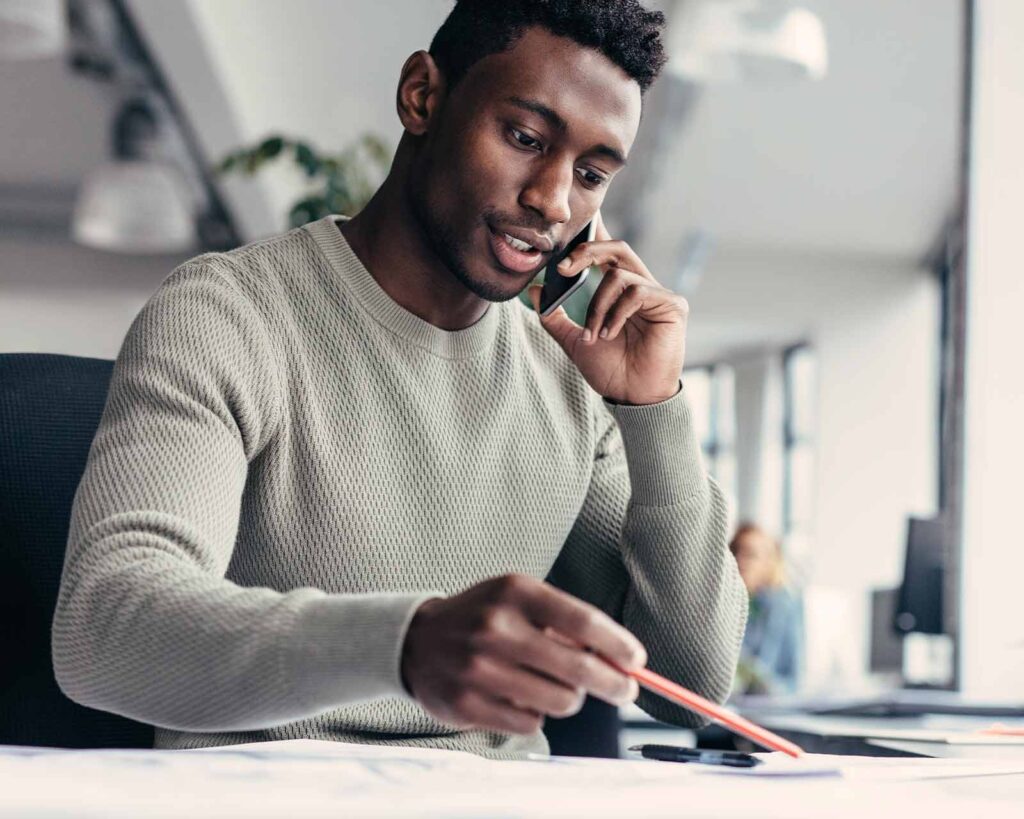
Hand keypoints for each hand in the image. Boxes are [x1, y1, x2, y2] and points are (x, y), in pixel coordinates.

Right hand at [400, 574, 646, 735]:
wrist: (418, 641)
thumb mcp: (519, 599)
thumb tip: (620, 658)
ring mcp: (479, 668)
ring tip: (554, 685)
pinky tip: (521, 697)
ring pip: (560, 701)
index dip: (618, 645)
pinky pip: (531, 723)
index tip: (637, 661)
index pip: (583, 622)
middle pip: (578, 668)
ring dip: (569, 699)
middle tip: (624, 689)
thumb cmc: (484, 617)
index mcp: (515, 593)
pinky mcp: (468, 703)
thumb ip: (564, 622)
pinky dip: (537, 715)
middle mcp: (496, 628)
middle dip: (612, 683)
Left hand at [528, 212, 687, 404]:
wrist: (632, 397)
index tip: (564, 244)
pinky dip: (616, 313)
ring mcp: (658, 294)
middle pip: (617, 248)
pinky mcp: (673, 305)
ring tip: (593, 335)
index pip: (607, 252)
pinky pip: (638, 292)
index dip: (590, 237)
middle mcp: (641, 287)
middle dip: (587, 252)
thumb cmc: (610, 370)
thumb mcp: (574, 341)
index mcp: (621, 291)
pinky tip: (610, 334)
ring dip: (597, 305)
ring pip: (619, 275)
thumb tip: (535, 290)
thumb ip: (554, 316)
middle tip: (563, 269)